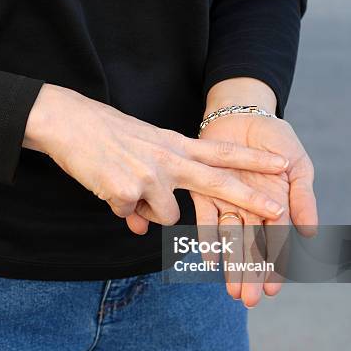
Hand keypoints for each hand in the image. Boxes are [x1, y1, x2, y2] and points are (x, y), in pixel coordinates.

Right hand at [23, 84, 289, 231]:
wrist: (69, 122)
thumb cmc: (104, 135)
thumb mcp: (138, 152)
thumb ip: (151, 189)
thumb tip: (144, 228)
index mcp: (174, 144)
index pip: (222, 152)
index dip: (253, 160)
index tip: (282, 164)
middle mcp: (169, 159)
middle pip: (219, 181)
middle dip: (251, 197)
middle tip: (278, 211)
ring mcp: (151, 175)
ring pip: (166, 217)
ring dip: (148, 212)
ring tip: (124, 187)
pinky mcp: (129, 191)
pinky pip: (132, 218)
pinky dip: (119, 210)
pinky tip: (105, 185)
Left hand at [193, 79, 317, 307]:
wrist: (244, 113)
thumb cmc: (275, 141)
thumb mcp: (298, 166)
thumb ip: (303, 199)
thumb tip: (312, 234)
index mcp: (276, 206)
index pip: (276, 242)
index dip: (275, 266)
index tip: (273, 289)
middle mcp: (250, 210)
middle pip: (252, 247)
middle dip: (250, 274)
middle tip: (247, 300)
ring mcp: (228, 202)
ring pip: (230, 239)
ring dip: (230, 264)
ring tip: (230, 289)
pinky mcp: (205, 191)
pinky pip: (206, 218)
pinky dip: (208, 237)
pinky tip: (209, 258)